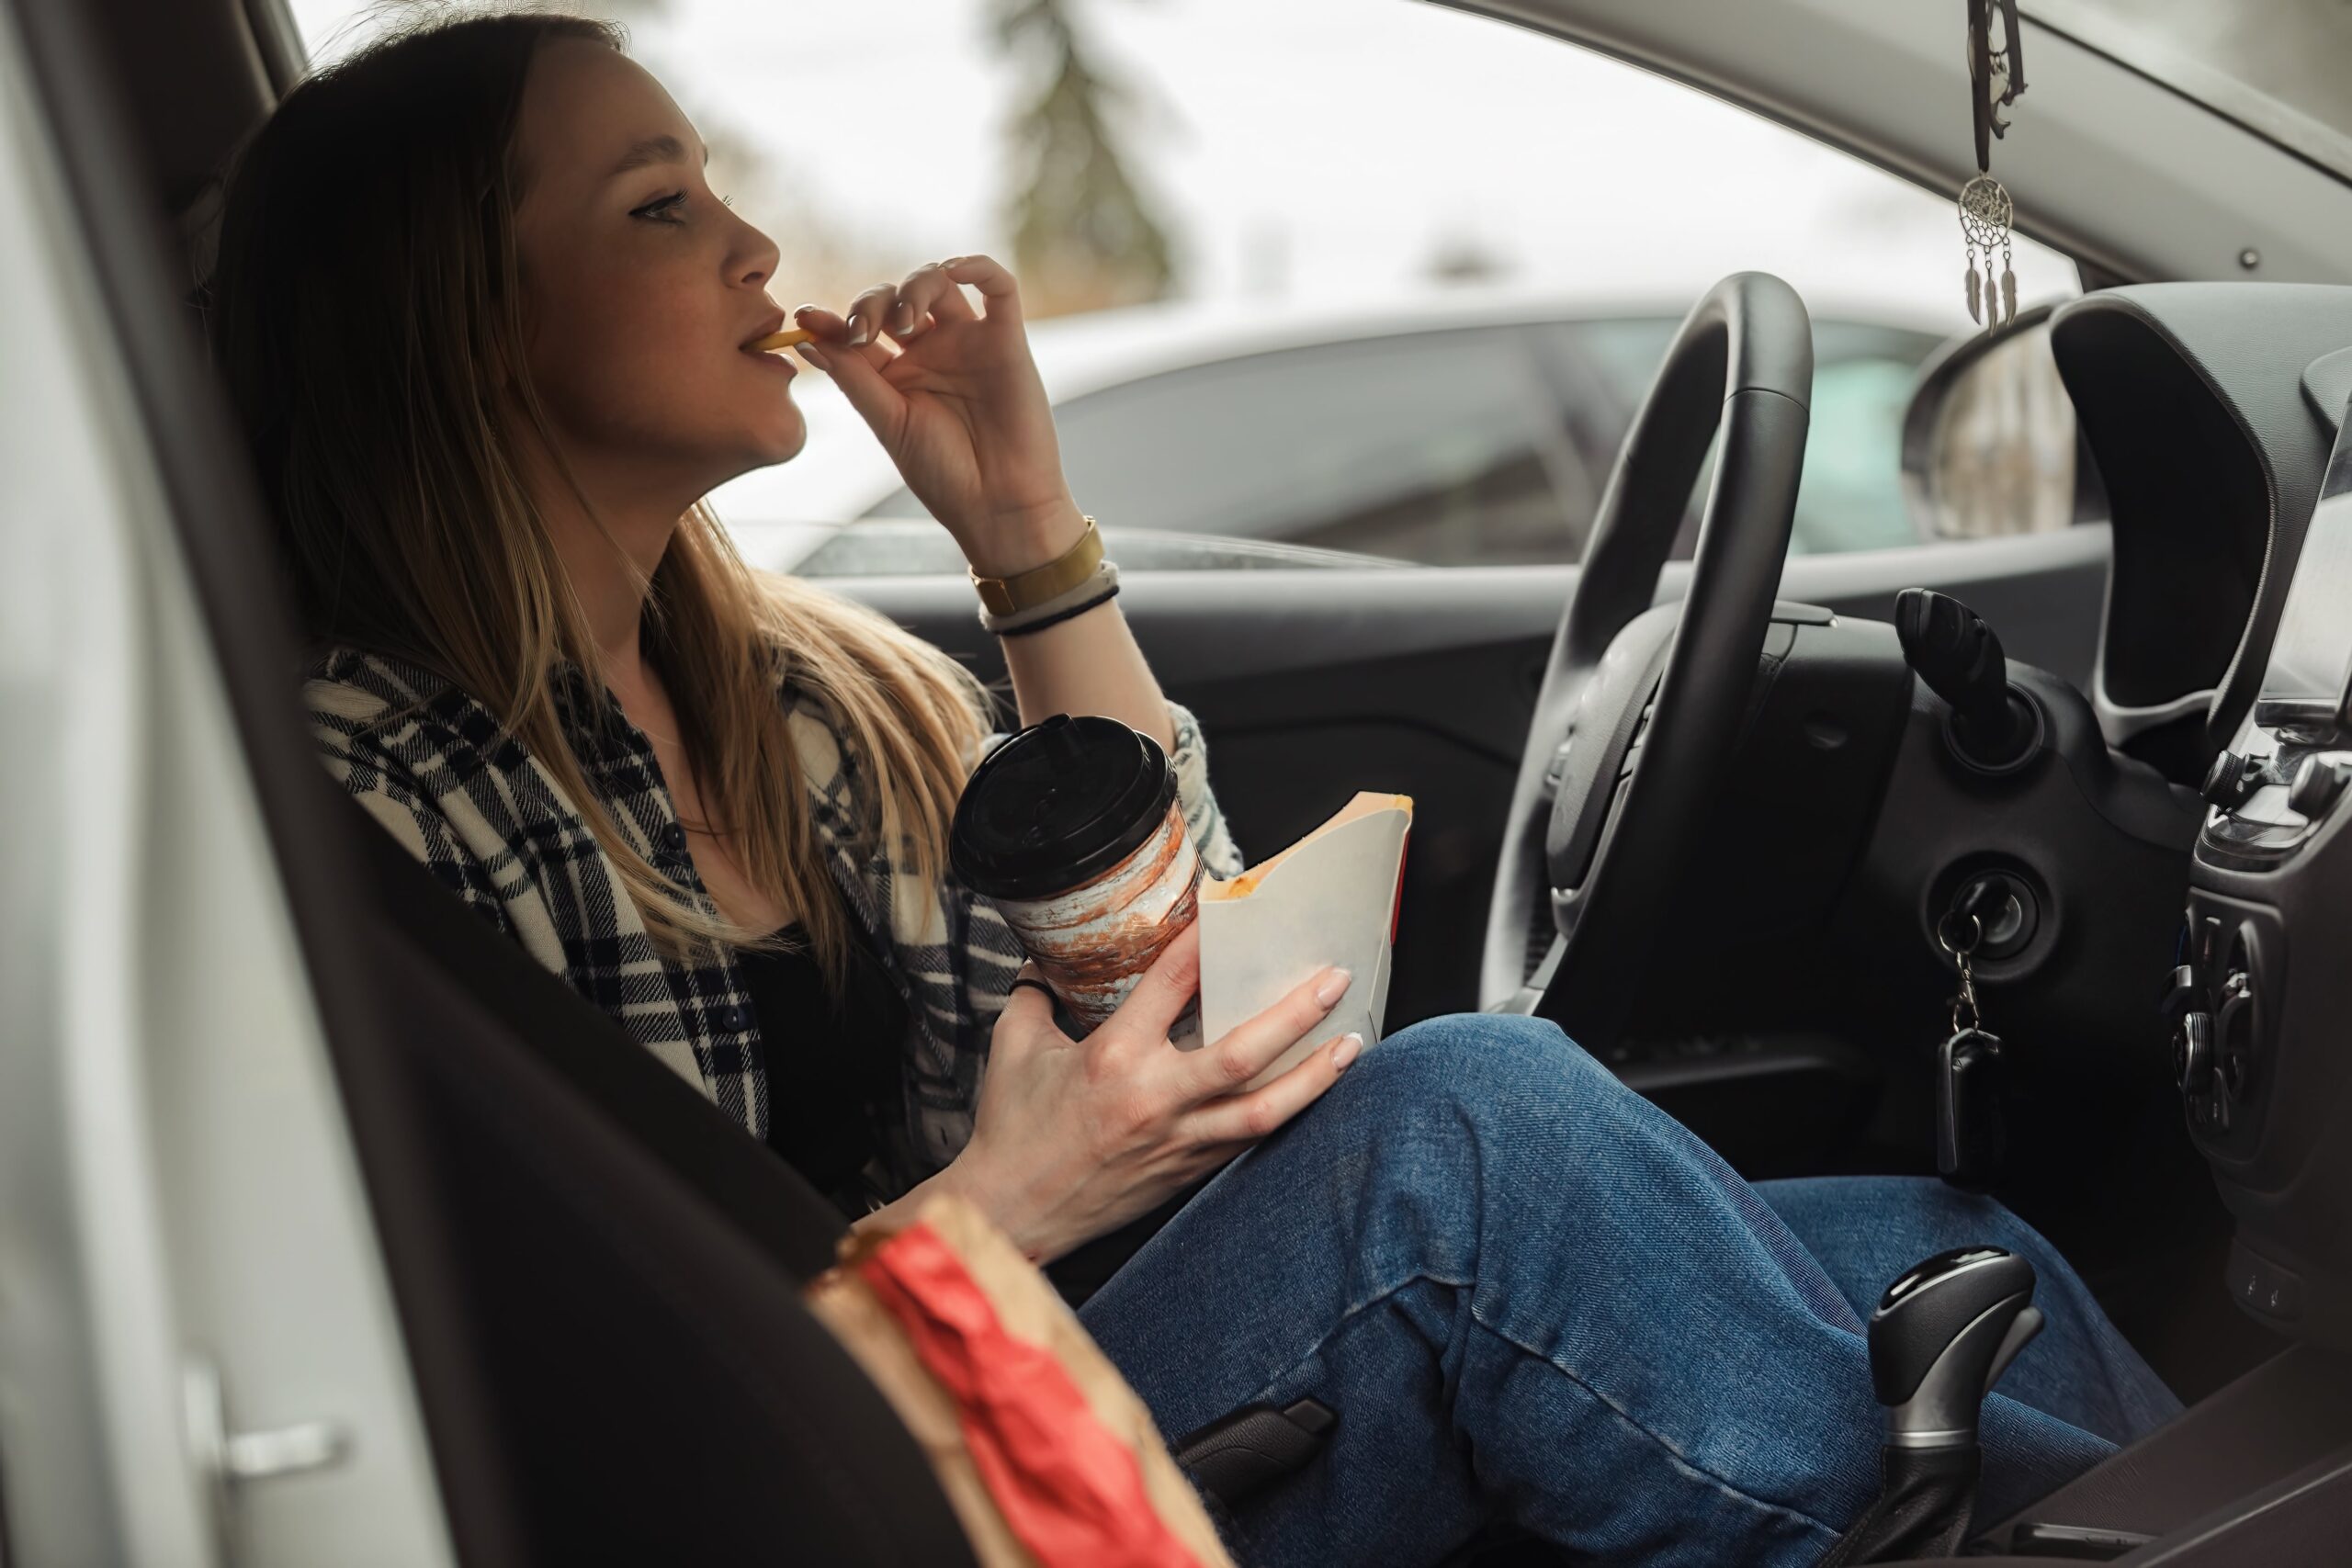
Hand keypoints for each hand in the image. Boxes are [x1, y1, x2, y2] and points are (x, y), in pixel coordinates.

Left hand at [793, 256, 1083, 576]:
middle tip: (863, 333)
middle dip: (872, 304)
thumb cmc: (943, 473)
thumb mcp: (888, 422)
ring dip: (914, 288)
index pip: (859, 329)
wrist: (998, 505)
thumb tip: (805, 336)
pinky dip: (978, 267)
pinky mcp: (1007, 341)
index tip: (805, 318)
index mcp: (896, 373)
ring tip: (903, 323)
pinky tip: (954, 269)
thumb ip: (853, 376)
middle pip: (894, 297)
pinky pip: (999, 288)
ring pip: (939, 282)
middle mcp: (930, 351)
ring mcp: (968, 342)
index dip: (831, 319)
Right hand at [950, 923, 1363, 1262]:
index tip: (1233, 908)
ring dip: (1313, 1076)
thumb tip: (1044, 961)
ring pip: (1263, 1109)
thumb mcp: (1014, 1046)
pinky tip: (1311, 1093)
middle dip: (1296, 1014)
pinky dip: (1284, 1115)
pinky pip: (1247, 1139)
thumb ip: (1035, 996)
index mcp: (1112, 1056)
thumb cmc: (1010, 1128)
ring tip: (1350, 1043)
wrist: (1010, 1212)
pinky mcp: (1186, 1172)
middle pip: (1242, 1053)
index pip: (1171, 983)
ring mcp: (1176, 1141)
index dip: (1205, 943)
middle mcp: (1153, 1098)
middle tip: (1334, 979)